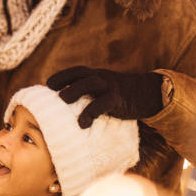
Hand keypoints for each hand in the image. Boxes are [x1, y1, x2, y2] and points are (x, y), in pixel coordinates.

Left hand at [46, 66, 162, 127]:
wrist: (147, 93)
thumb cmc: (118, 95)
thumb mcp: (102, 88)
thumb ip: (87, 92)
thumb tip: (64, 106)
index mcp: (95, 75)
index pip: (75, 71)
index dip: (61, 76)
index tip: (48, 84)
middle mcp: (101, 77)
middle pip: (81, 74)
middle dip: (65, 81)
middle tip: (52, 92)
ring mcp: (110, 86)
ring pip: (91, 83)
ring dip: (75, 90)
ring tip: (63, 100)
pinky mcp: (119, 99)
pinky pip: (104, 103)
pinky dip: (91, 112)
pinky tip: (82, 124)